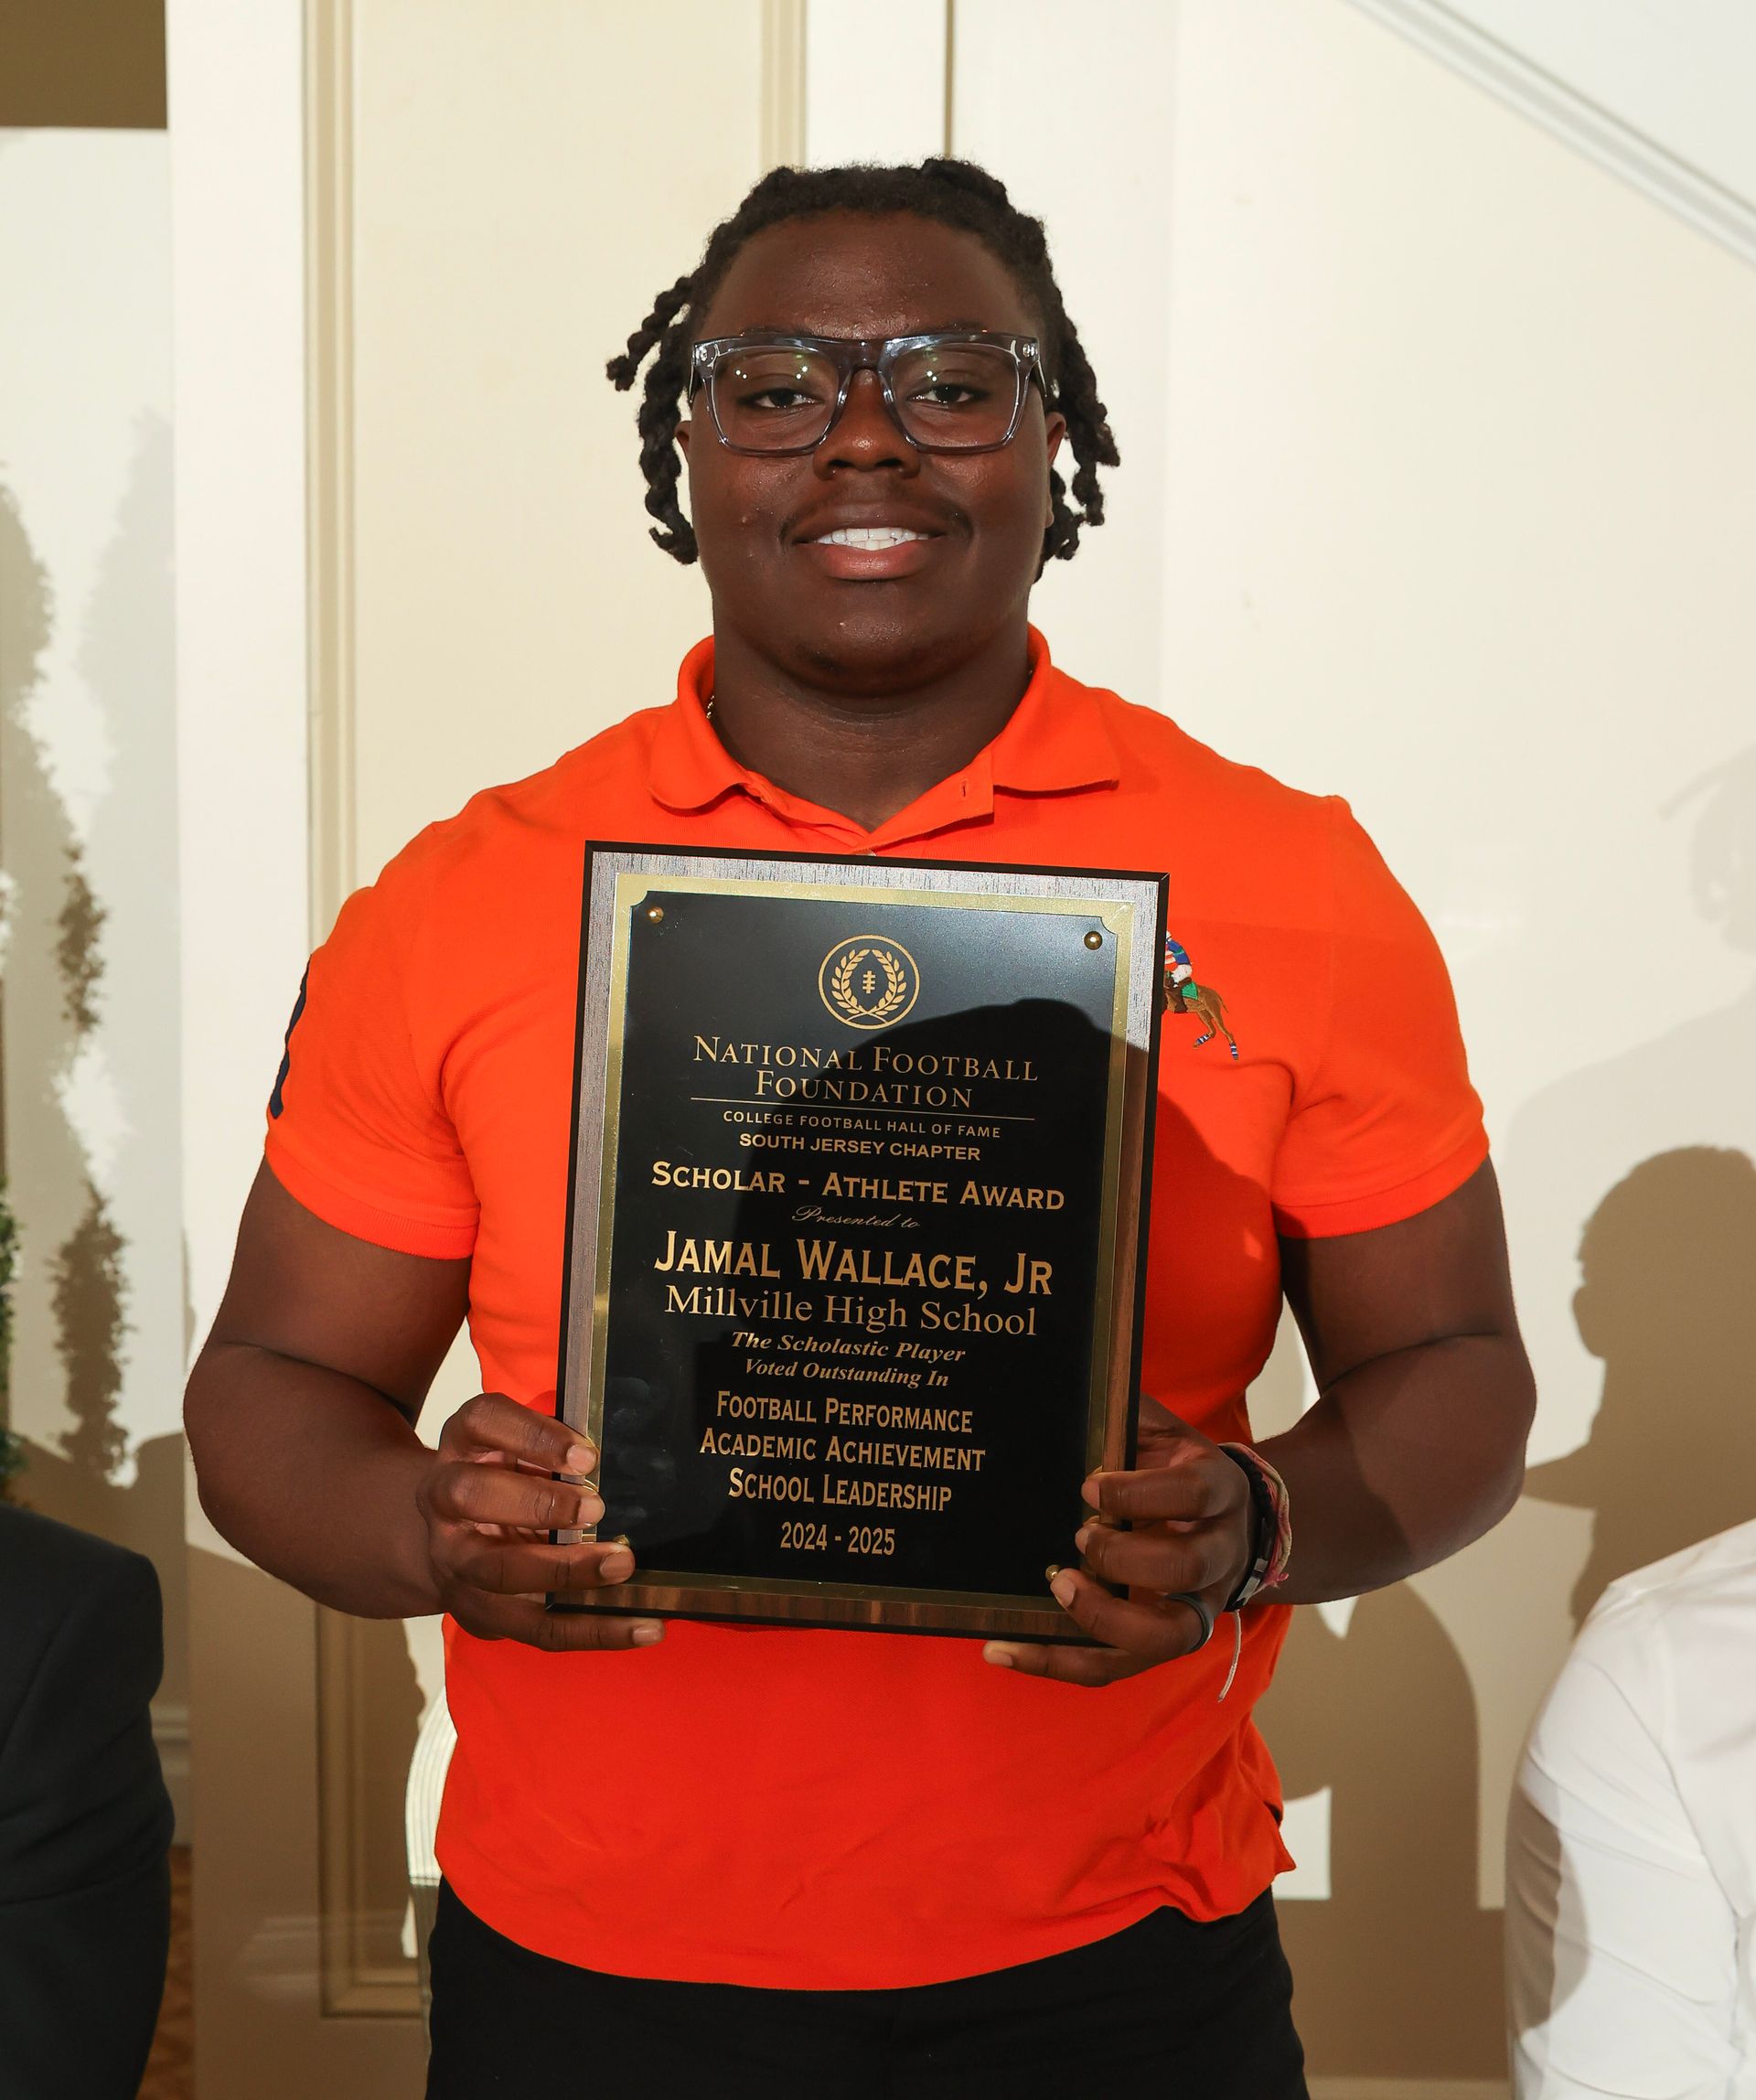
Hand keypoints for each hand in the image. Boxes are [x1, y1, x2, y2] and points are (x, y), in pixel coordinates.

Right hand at [415, 1392, 663, 1651]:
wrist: (454, 1536)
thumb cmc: (509, 1479)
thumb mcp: (523, 1448)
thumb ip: (561, 1450)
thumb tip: (632, 1459)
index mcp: (464, 1443)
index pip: (483, 1421)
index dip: (533, 1436)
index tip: (587, 1457)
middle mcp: (445, 1498)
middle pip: (471, 1496)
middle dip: (537, 1504)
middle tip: (596, 1509)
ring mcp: (454, 1560)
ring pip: (497, 1571)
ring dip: (564, 1571)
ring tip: (621, 1566)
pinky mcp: (479, 1612)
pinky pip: (536, 1627)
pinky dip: (594, 1629)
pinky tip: (643, 1626)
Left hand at [983, 1396, 1251, 1685]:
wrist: (1233, 1520)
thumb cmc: (1178, 1470)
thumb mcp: (1163, 1432)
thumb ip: (1127, 1415)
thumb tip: (1068, 1384)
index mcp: (1217, 1490)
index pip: (1192, 1493)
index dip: (1140, 1493)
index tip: (1089, 1485)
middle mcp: (1217, 1553)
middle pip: (1186, 1568)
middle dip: (1125, 1557)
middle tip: (1078, 1537)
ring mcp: (1196, 1605)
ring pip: (1164, 1635)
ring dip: (1103, 1620)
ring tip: (1054, 1590)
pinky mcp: (1163, 1640)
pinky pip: (1116, 1665)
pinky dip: (1059, 1661)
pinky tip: (1002, 1648)